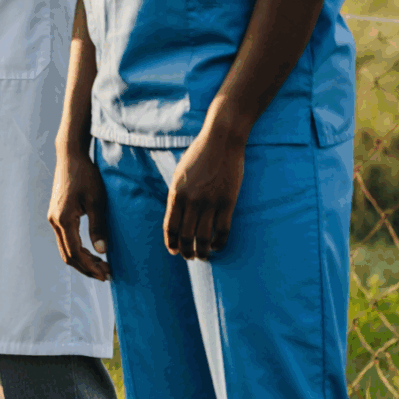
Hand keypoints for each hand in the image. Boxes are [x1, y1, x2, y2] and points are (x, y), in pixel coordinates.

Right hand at [47, 146, 111, 281]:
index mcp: (63, 219)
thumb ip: (98, 226)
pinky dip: (78, 250)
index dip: (90, 267)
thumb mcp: (96, 201)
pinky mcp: (57, 214)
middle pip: (67, 255)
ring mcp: (53, 218)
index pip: (75, 253)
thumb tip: (102, 251)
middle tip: (107, 275)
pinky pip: (65, 239)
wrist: (70, 156)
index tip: (106, 275)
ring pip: (65, 249)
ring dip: (82, 260)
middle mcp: (54, 221)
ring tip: (102, 266)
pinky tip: (92, 252)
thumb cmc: (86, 175)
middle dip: (87, 268)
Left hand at [163, 123, 245, 259]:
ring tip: (203, 256)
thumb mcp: (180, 174)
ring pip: (204, 238)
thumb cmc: (199, 156)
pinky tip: (217, 247)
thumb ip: (177, 195)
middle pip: (186, 236)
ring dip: (203, 252)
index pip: (170, 226)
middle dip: (186, 251)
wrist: (221, 141)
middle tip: (189, 257)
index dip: (171, 242)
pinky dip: (219, 243)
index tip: (173, 251)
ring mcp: (210, 203)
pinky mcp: (227, 203)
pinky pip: (223, 231)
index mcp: (176, 193)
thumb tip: (176, 215)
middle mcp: (191, 201)